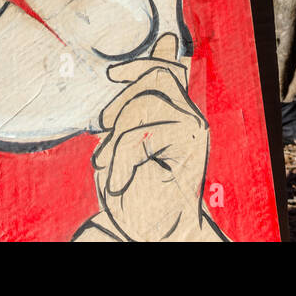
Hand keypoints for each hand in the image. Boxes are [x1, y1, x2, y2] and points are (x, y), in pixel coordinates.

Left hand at [91, 33, 217, 241]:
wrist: (151, 234)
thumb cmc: (137, 194)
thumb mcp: (123, 145)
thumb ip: (132, 109)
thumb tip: (138, 67)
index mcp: (174, 114)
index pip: (165, 70)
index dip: (142, 62)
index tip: (112, 74)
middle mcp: (190, 117)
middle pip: (155, 78)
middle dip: (121, 101)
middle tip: (101, 131)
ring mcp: (194, 130)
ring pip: (146, 105)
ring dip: (118, 137)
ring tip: (110, 165)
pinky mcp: (191, 145)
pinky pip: (144, 133)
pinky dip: (123, 158)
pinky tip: (119, 179)